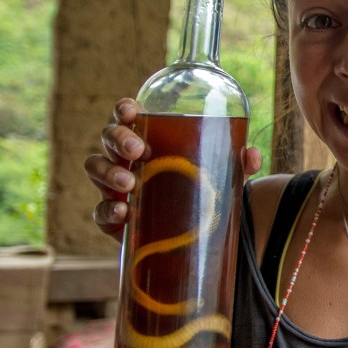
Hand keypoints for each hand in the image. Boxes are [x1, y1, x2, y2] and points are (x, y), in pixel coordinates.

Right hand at [84, 98, 262, 241]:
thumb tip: (251, 154)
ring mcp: (114, 188)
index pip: (126, 117)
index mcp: (147, 141)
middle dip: (118, 139)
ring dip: (109, 171)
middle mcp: (125, 160)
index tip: (131, 111)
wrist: (190, 237)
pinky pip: (100, 210)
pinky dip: (108, 209)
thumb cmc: (198, 193)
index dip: (123, 110)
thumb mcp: (221, 176)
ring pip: (95, 168)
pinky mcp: (113, 219)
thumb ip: (237, 164)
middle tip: (139, 150)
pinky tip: (124, 211)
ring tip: (131, 182)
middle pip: (107, 138)